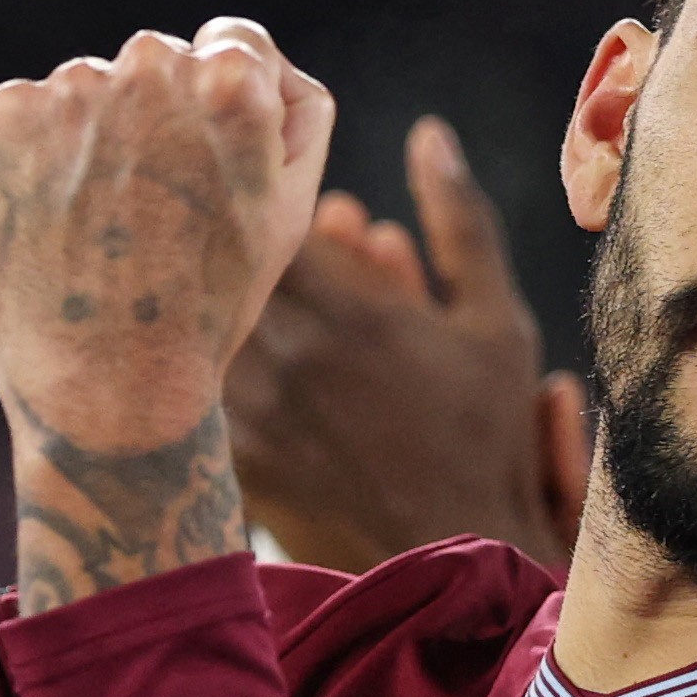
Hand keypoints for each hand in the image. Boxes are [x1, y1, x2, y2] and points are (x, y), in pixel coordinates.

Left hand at [0, 20, 336, 608]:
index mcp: (232, 81)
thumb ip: (290, 111)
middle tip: (152, 217)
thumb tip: (242, 59)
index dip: (225, 104)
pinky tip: (52, 224)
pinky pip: (23, 115)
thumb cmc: (211, 307)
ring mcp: (69, 88)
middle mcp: (150, 65)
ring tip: (98, 232)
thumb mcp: (288, 210)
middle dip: (155, 121)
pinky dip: (31, 158)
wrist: (106, 385)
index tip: (205, 170)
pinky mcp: (3, 118)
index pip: (233, 43)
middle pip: (155, 64)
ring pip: (86, 92)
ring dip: (89, 140)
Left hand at [229, 117, 588, 570]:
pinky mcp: (231, 455)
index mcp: (351, 311)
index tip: (300, 195)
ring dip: (228, 295)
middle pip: (221, 258)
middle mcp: (286, 354)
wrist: (455, 563)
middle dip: (244, 236)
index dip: (275, 190)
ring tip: (274, 301)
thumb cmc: (488, 441)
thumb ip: (459, 222)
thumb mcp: (496, 324)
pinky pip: (200, 381)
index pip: (272, 211)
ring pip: (203, 318)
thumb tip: (428, 133)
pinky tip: (242, 357)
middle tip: (275, 239)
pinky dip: (214, 355)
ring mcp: (249, 410)